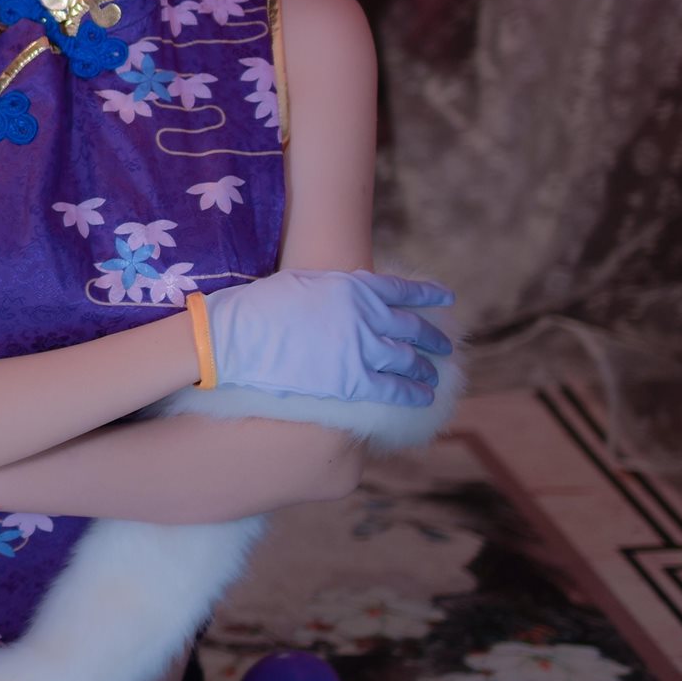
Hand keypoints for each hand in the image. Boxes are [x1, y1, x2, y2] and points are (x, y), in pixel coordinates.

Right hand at [202, 269, 454, 406]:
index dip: (430, 296)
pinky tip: (421, 397)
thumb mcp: (304, 282)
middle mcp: (368, 316)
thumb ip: (336, 288)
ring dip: (424, 370)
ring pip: (408, 361)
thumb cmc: (259, 307)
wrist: (234, 338)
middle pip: (413, 329)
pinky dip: (412, 394)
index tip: (447, 300)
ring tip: (432, 377)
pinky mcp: (353, 382)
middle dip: (432, 339)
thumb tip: (352, 298)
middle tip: (443, 346)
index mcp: (356, 287)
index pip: (405, 291)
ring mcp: (363, 350)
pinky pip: (394, 390)